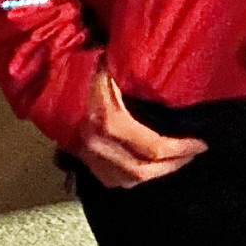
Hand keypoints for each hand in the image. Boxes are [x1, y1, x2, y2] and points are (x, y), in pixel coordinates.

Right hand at [73, 62, 204, 188]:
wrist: (45, 76)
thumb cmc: (83, 65)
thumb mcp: (115, 66)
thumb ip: (140, 77)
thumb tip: (175, 79)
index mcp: (110, 122)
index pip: (154, 148)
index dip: (181, 149)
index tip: (201, 143)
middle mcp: (98, 145)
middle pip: (143, 170)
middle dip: (173, 165)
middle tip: (193, 154)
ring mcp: (88, 155)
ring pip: (128, 180)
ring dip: (155, 175)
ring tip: (176, 162)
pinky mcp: (82, 159)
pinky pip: (111, 180)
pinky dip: (134, 178)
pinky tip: (149, 169)